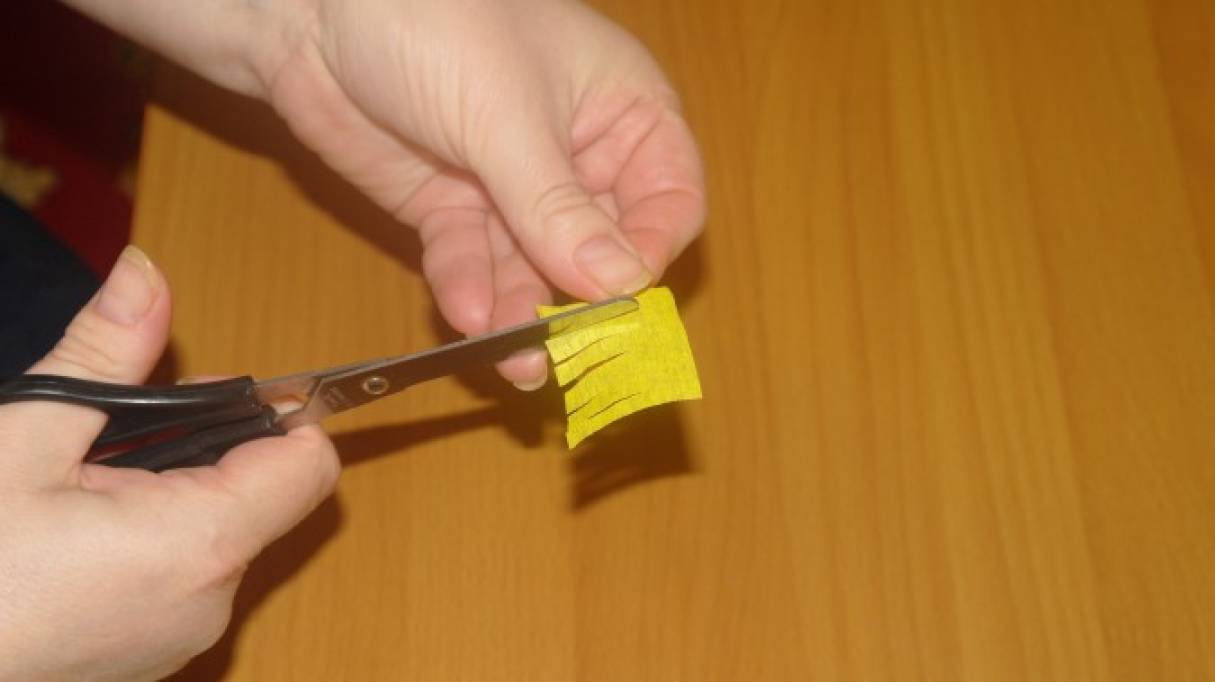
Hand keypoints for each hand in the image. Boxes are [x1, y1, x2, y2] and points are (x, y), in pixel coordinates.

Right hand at [0, 247, 338, 680]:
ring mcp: (181, 635)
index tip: (217, 387)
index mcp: (201, 543)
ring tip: (85, 477)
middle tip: (125, 422)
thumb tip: (148, 273)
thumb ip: (105, 353)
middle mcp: (211, 599)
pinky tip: (78, 528)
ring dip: (172, 488)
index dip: (282, 410)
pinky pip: (183, 576)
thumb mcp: (24, 441)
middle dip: (209, 441)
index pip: (309, 463)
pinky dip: (151, 537)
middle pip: (263, 492)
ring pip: (219, 532)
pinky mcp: (149, 653)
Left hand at [61, 0, 705, 388]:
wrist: (308, 10)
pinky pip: (473, 263)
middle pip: (603, 249)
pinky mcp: (453, 211)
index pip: (670, 200)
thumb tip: (624, 286)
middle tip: (569, 354)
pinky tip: (467, 315)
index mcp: (624, 110)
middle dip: (583, 301)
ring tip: (517, 362)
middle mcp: (579, 156)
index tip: (624, 303)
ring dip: (527, 315)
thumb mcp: (505, 115)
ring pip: (536, 270)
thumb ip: (559, 207)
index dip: (650, 254)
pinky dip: (470, 289)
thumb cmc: (436, 22)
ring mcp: (512, 188)